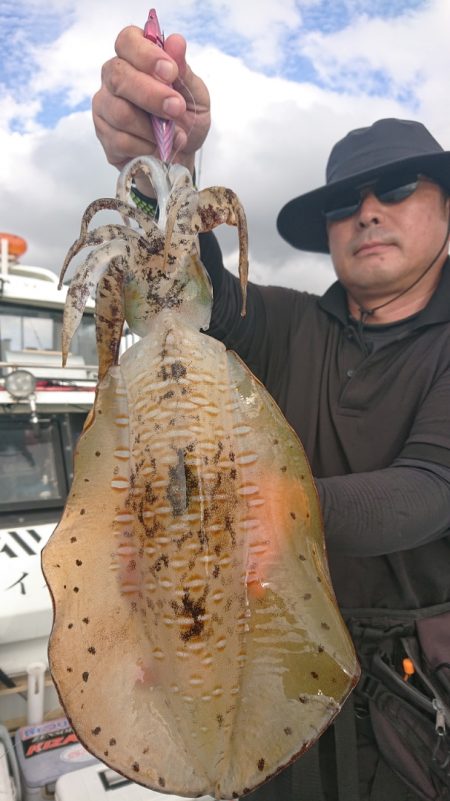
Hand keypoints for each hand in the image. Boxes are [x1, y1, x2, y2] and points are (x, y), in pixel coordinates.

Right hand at [92, 25, 210, 191]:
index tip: (171, 72)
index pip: (127, 41)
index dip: (146, 54)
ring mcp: (104, 107)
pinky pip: (122, 141)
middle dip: (152, 95)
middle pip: (119, 76)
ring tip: (173, 136)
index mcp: (135, 58)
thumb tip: (176, 41)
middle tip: (177, 108)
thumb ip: (183, 71)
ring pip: (120, 112)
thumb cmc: (186, 119)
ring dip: (153, 128)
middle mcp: (113, 79)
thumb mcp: (195, 95)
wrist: (183, 155)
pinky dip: (147, 147)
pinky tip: (158, 149)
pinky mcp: (104, 136)